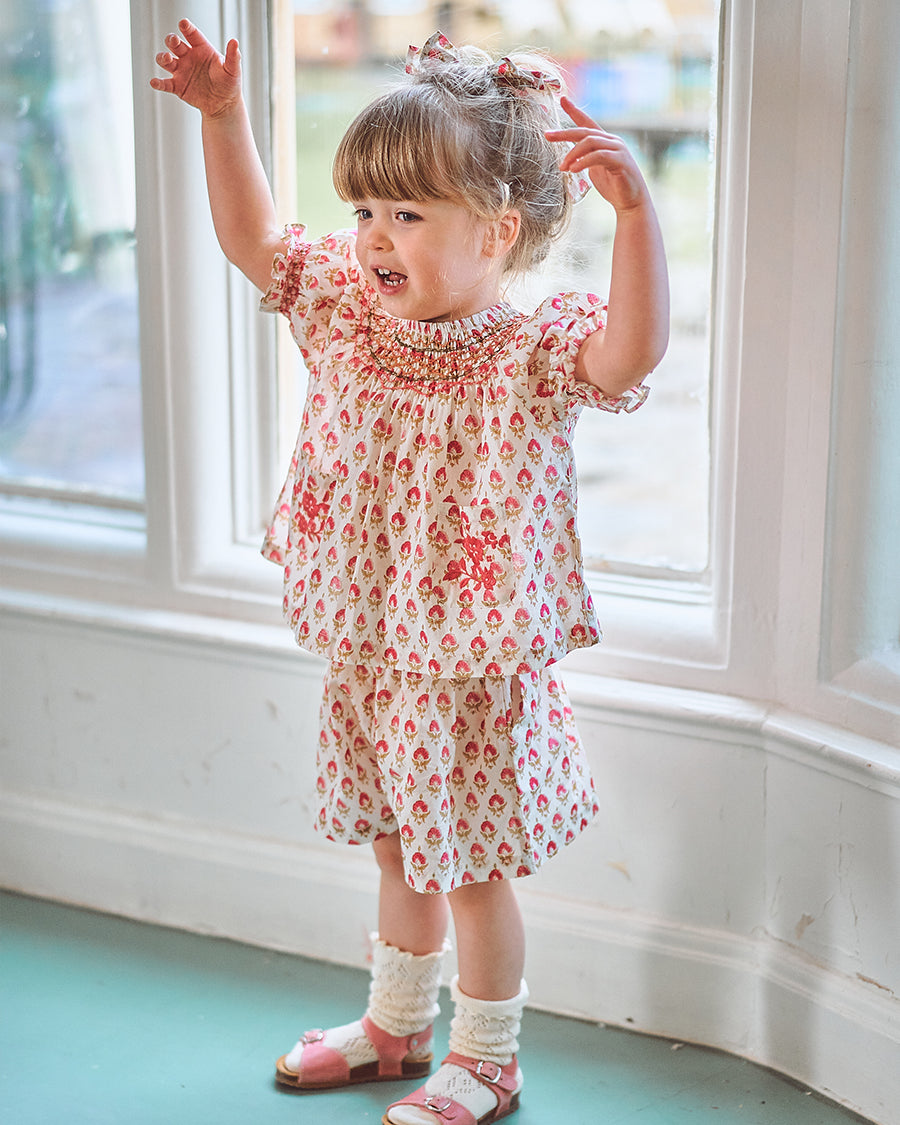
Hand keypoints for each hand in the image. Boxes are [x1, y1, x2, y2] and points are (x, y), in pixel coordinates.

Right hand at [149, 18, 240, 117]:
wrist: (224, 105)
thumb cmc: (229, 84)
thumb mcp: (233, 70)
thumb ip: (233, 56)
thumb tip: (234, 42)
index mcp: (201, 48)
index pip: (192, 34)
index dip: (186, 28)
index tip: (183, 24)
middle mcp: (188, 57)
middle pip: (174, 43)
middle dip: (172, 40)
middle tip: (174, 41)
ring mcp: (181, 71)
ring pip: (166, 60)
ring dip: (163, 58)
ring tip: (168, 59)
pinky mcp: (177, 86)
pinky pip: (165, 83)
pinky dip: (158, 83)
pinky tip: (155, 83)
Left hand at [546, 96, 649, 213]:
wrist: (631, 202)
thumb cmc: (614, 186)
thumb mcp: (595, 170)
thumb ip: (586, 159)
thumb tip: (572, 158)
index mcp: (604, 141)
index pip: (587, 123)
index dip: (574, 110)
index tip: (562, 99)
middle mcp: (612, 141)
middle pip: (584, 131)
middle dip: (564, 133)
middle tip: (547, 135)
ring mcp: (618, 149)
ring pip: (590, 142)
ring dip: (573, 154)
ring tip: (562, 167)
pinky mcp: (621, 161)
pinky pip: (599, 156)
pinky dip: (584, 162)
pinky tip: (574, 169)